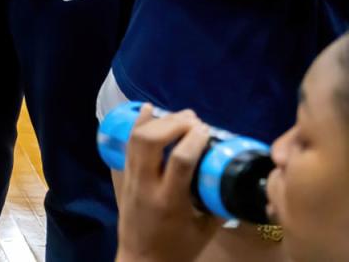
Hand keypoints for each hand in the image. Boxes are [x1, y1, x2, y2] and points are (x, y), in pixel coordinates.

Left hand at [117, 105, 219, 261]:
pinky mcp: (123, 177)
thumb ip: (217, 202)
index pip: (180, 161)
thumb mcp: (204, 229)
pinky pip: (126, 146)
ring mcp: (131, 180)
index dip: (194, 139)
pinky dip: (137, 125)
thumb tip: (233, 177)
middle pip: (151, 142)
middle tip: (194, 120)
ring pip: (136, 140)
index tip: (207, 130)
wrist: (141, 260)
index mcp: (170, 201)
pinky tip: (148, 109)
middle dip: (173, 124)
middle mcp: (146, 186)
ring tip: (181, 115)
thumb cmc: (178, 248)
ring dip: (158, 121)